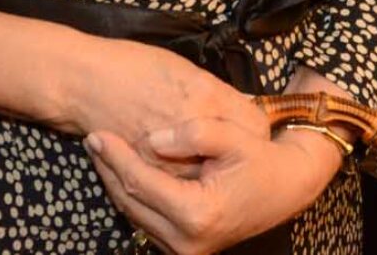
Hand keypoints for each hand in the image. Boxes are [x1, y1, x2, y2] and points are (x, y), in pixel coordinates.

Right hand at [46, 34, 269, 156]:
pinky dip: (183, 177)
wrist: (84, 83)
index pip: (255, 125)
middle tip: (228, 145)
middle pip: (236, 153)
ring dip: (210, 168)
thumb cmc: (133, 66)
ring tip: (203, 156)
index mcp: (206, 96)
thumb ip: (219, 94)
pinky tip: (179, 165)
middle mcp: (192, 129)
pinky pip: (179, 183)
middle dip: (236, 151)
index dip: (255, 128)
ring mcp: (168, 155)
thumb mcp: (187, 69)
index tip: (248, 127)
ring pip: (209, 175)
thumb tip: (243, 108)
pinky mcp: (148, 172)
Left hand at [88, 115, 338, 254]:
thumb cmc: (261, 160)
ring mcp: (183, 250)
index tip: (97, 133)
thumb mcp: (236, 135)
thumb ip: (194, 133)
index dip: (116, 156)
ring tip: (102, 151)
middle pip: (130, 200)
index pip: (140, 182)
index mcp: (197, 214)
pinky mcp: (182, 248)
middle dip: (109, 168)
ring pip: (133, 213)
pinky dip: (131, 194)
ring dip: (115, 181)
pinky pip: (145, 219)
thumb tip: (151, 140)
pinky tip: (123, 169)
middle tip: (92, 138)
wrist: (284, 189)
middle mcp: (186, 241)